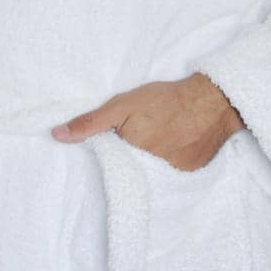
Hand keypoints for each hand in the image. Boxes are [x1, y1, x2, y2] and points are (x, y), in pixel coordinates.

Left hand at [51, 73, 244, 170]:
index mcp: (130, 150)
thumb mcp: (122, 104)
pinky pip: (171, 172)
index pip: (111, 158)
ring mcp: (172, 172)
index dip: (113, 146)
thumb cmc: (165, 98)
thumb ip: (90, 122)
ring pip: (150, 169)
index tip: (121, 135)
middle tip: (147, 130)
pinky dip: (170, 159)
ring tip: (162, 135)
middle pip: (130, 165)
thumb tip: (57, 135)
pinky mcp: (189, 172)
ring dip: (152, 156)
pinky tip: (175, 142)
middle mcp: (150, 167)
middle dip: (133, 153)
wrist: (213, 100)